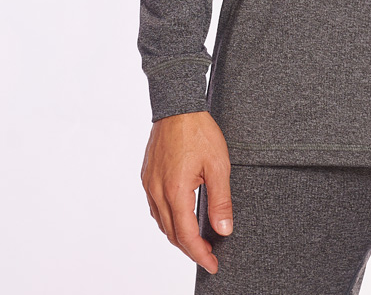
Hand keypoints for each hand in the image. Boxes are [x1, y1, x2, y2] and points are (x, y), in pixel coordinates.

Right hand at [141, 110, 233, 274]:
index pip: (186, 235)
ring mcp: (149, 184)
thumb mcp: (218, 165)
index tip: (212, 264)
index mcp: (175, 190)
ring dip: (178, 235)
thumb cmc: (198, 131)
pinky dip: (168, 219)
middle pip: (171, 233)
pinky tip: (180, 217)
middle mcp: (157, 191)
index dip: (200, 254)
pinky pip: (155, 207)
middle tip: (208, 256)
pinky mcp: (147, 176)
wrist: (177, 106)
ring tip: (197, 240)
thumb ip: (221, 200)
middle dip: (190, 249)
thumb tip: (223, 229)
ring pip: (161, 222)